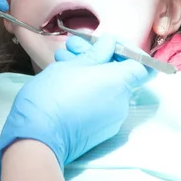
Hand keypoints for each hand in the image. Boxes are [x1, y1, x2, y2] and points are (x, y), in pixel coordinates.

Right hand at [0, 35, 153, 180]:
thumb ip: (96, 53)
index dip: (127, 51)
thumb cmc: (53, 95)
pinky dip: (87, 90)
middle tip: (72, 47)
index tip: (107, 44)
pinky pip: (99, 104)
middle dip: (97, 57)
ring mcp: (112, 120)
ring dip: (87, 72)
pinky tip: (63, 80)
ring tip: (61, 60)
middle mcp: (121, 103)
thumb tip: (110, 44)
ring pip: (105, 88)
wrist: (37, 137)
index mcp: (118, 83)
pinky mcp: (99, 131)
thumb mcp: (71, 66)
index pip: (142, 65)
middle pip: (119, 74)